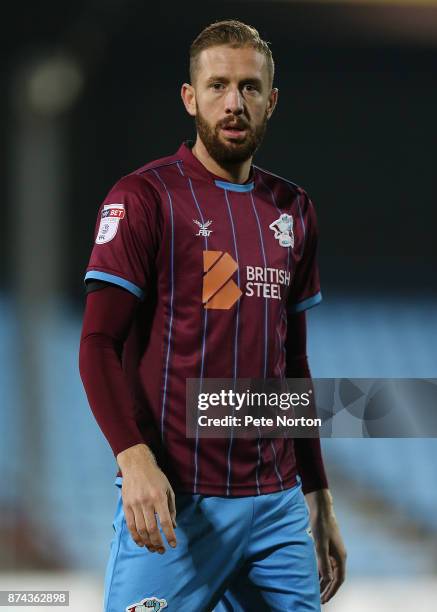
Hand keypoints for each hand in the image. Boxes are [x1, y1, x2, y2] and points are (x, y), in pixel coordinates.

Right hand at [116, 443, 176, 552]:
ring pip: (140, 529)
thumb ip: (171, 508)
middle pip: (151, 529)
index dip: (169, 535)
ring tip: (153, 548)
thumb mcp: (168, 489)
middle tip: (162, 550)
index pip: (165, 521)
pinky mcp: (126, 506)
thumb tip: (174, 525)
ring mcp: (134, 504)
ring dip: (147, 542)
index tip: (173, 544)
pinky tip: (141, 542)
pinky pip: (130, 525)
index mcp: (158, 497)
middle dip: (158, 542)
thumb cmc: (155, 477)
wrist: (136, 465)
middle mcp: (146, 502)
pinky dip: (135, 536)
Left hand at [305, 489, 346, 603]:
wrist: (321, 507)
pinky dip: (321, 570)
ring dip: (324, 580)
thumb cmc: (320, 524)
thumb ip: (323, 562)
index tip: (325, 600)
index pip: (339, 579)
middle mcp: (339, 555)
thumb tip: (328, 579)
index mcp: (340, 556)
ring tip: (316, 590)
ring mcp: (334, 550)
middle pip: (335, 576)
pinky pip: (326, 563)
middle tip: (320, 600)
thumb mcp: (320, 544)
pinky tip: (314, 574)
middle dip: (328, 588)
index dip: (332, 591)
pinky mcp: (328, 545)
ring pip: (330, 570)